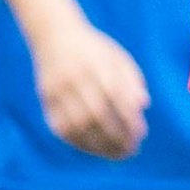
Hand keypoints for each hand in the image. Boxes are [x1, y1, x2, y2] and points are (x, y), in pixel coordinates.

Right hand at [36, 20, 152, 160]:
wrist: (54, 34)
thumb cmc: (94, 49)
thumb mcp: (117, 56)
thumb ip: (132, 79)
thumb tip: (143, 106)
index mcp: (97, 62)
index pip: (116, 96)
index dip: (129, 118)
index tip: (141, 134)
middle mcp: (75, 76)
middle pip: (97, 113)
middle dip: (116, 136)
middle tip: (131, 150)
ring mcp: (58, 88)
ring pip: (78, 124)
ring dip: (99, 145)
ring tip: (116, 154)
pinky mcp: (46, 98)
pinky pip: (62, 127)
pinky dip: (79, 142)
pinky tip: (95, 149)